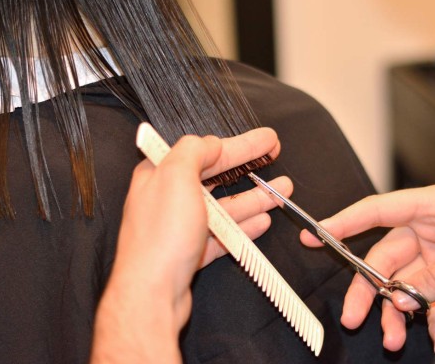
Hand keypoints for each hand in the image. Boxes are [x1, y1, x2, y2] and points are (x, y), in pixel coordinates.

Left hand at [92, 127, 289, 362]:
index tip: (265, 140)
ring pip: (223, 207)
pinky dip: (243, 227)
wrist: (152, 294)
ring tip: (281, 191)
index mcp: (160, 175)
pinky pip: (222, 235)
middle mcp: (168, 198)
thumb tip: (209, 143)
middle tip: (274, 154)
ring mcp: (180, 227)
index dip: (238, 144)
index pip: (204, 151)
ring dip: (254, 197)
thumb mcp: (176, 177)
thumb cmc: (162, 235)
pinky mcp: (190, 252)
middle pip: (216, 176)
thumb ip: (194, 151)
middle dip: (248, 166)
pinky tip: (263, 221)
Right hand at [300, 185, 434, 354]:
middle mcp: (430, 232)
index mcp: (434, 208)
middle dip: (369, 292)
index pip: (379, 211)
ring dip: (398, 316)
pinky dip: (432, 325)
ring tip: (395, 341)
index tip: (316, 234)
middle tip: (353, 317)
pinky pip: (429, 305)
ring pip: (402, 288)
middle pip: (384, 261)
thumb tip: (399, 297)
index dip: (345, 221)